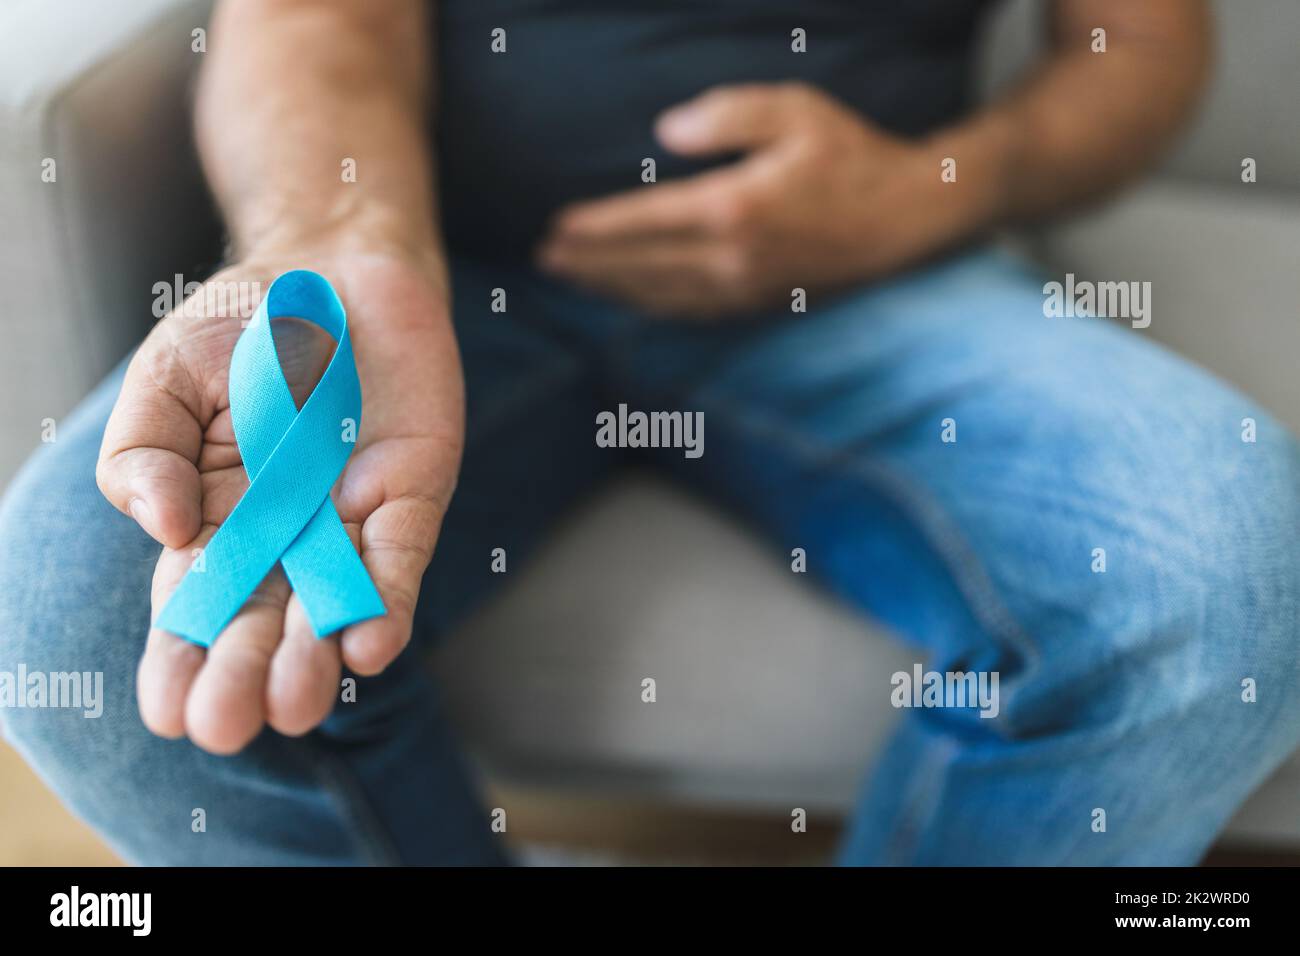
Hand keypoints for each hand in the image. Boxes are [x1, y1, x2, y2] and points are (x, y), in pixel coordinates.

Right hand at [97, 248, 462, 753]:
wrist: (333, 265)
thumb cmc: (242, 328)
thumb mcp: (166, 378)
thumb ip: (145, 451)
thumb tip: (161, 528)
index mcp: (216, 518)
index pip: (196, 603)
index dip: (182, 659)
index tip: (168, 714)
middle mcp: (286, 533)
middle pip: (265, 619)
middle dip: (247, 674)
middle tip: (228, 727)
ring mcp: (351, 517)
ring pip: (334, 604)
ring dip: (316, 658)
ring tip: (295, 705)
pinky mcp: (412, 493)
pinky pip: (399, 555)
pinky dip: (386, 598)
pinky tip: (368, 645)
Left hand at [538, 82, 988, 317]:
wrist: (909, 218)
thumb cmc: (852, 155)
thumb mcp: (795, 110)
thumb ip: (727, 116)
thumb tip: (664, 135)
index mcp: (735, 208)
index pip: (645, 221)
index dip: (595, 228)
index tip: (556, 228)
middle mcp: (733, 259)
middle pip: (642, 266)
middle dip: (589, 264)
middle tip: (545, 260)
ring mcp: (746, 289)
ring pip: (661, 295)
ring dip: (612, 289)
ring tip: (575, 280)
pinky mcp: (760, 303)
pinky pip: (691, 311)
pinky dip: (652, 306)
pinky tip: (633, 299)